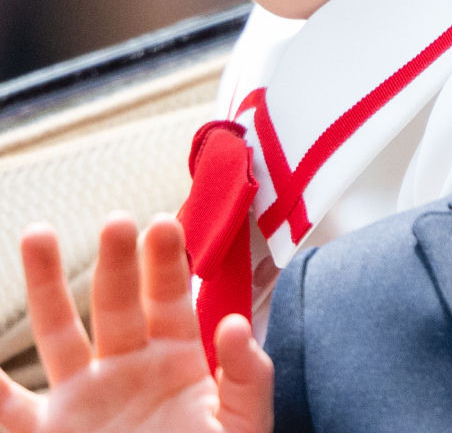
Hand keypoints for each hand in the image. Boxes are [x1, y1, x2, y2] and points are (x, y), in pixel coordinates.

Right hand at [0, 213, 272, 432]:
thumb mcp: (241, 424)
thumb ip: (246, 376)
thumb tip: (235, 324)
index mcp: (177, 358)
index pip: (170, 297)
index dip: (166, 261)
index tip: (164, 224)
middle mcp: (127, 367)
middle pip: (116, 302)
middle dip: (116, 261)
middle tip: (117, 220)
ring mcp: (85, 397)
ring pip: (59, 332)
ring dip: (46, 285)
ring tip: (37, 234)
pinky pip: (13, 410)